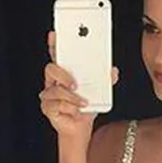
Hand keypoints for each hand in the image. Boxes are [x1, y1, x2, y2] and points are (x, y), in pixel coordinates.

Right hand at [40, 31, 117, 145]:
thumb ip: (105, 79)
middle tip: (76, 83)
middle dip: (63, 75)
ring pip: (56, 90)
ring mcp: (48, 96)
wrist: (80, 128)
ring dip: (72, 97)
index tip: (55, 34)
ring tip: (84, 102)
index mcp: (63, 74)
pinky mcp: (48, 109)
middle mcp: (52, 83)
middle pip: (51, 69)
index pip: (57, 55)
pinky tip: (77, 111)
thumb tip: (113, 71)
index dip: (54, 45)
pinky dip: (70, 108)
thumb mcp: (98, 91)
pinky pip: (57, 105)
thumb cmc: (85, 107)